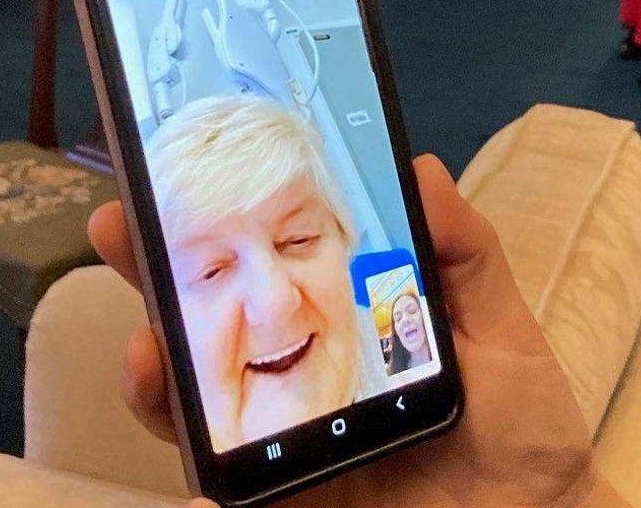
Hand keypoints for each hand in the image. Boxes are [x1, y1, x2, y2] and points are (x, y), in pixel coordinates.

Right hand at [88, 156, 627, 507]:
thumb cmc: (518, 420)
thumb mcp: (495, 322)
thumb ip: (462, 248)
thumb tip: (417, 166)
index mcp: (336, 320)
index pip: (259, 264)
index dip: (209, 223)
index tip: (172, 175)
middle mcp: (294, 373)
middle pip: (201, 321)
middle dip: (151, 273)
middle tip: (123, 229)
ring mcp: (283, 436)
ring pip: (190, 403)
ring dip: (154, 370)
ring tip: (149, 348)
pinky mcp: (283, 500)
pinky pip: (222, 486)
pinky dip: (193, 468)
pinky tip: (188, 454)